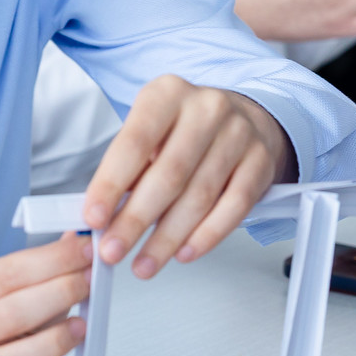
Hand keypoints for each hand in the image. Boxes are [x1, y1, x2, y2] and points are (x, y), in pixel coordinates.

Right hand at [0, 233, 91, 355]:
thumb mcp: (0, 273)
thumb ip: (38, 260)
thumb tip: (77, 239)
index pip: (6, 274)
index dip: (51, 262)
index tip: (83, 252)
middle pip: (8, 316)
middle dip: (57, 295)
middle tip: (88, 282)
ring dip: (53, 343)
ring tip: (81, 326)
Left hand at [82, 77, 293, 277]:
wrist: (244, 118)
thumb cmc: (185, 130)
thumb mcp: (151, 134)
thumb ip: (128, 171)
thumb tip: (104, 217)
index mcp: (167, 94)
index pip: (133, 143)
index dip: (110, 184)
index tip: (94, 218)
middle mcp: (206, 108)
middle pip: (168, 174)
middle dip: (136, 220)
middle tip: (114, 250)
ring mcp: (239, 133)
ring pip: (200, 195)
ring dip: (167, 237)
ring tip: (144, 262)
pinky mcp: (261, 161)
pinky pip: (234, 206)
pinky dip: (208, 235)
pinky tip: (185, 252)